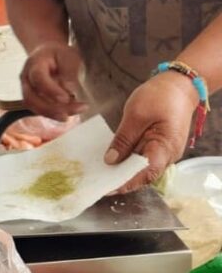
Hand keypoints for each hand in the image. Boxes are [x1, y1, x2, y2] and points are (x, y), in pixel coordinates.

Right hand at [19, 41, 87, 120]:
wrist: (48, 54)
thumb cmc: (59, 54)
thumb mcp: (69, 56)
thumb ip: (69, 71)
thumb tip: (69, 89)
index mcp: (34, 63)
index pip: (38, 78)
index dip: (51, 90)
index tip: (66, 98)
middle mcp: (26, 78)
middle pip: (31, 98)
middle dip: (51, 109)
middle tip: (73, 112)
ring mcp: (27, 89)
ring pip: (34, 107)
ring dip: (54, 114)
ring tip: (76, 111)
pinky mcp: (33, 98)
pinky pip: (40, 110)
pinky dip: (54, 113)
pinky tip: (70, 112)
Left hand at [105, 72, 199, 191]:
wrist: (177, 85)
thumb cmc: (159, 96)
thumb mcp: (136, 115)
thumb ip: (124, 139)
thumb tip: (110, 160)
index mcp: (165, 148)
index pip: (144, 173)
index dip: (125, 182)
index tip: (105, 188)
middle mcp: (167, 155)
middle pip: (143, 175)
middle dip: (121, 180)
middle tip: (96, 182)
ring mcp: (163, 152)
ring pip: (142, 168)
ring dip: (123, 172)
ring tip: (99, 173)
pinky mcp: (157, 146)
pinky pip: (142, 158)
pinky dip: (127, 161)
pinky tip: (110, 159)